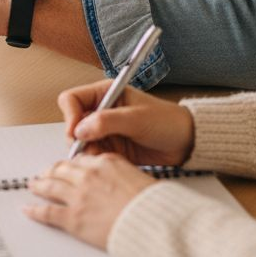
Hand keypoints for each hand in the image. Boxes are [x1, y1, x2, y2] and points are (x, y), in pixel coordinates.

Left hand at [24, 154, 154, 248]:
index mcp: (106, 162)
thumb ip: (121, 173)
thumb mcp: (138, 176)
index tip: (67, 166)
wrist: (151, 223)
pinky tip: (28, 209)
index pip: (81, 159)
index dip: (71, 163)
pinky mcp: (72, 217)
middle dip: (51, 171)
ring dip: (39, 185)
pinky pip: (47, 212)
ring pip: (50, 186)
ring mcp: (78, 196)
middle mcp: (89, 175)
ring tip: (33, 185)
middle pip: (62, 169)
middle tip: (45, 173)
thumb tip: (118, 179)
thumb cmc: (151, 204)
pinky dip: (35, 210)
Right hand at [58, 79, 193, 165]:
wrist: (185, 142)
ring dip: (87, 152)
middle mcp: (101, 111)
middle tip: (92, 150)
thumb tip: (79, 129)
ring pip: (80, 143)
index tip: (77, 133)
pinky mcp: (110, 148)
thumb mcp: (137, 119)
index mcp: (105, 93)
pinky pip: (93, 156)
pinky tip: (111, 163)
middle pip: (72, 124)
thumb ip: (107, 121)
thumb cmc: (166, 121)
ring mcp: (104, 131)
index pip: (72, 99)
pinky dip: (97, 162)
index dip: (70, 116)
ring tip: (105, 157)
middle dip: (78, 139)